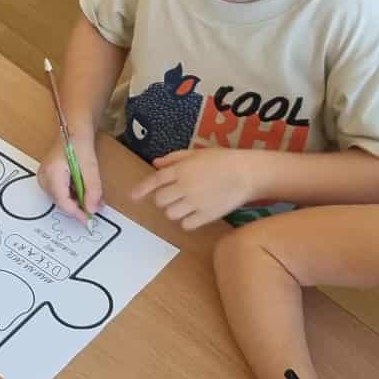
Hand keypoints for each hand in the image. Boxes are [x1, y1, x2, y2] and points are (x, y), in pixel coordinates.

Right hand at [39, 134, 104, 223]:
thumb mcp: (90, 166)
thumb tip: (93, 209)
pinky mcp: (49, 176)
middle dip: (79, 206)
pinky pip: (61, 191)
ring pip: (62, 198)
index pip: (63, 202)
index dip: (77, 213)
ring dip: (77, 200)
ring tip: (93, 197)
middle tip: (95, 207)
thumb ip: (92, 189)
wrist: (73, 127)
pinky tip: (84, 190)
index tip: (89, 220)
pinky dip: (74, 193)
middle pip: (61, 202)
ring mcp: (45, 176)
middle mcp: (44, 177)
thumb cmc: (79, 140)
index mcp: (52, 174)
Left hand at [129, 147, 254, 229]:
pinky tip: (194, 213)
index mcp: (181, 170)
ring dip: (174, 210)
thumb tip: (155, 164)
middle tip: (174, 196)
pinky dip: (187, 221)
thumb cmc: (222, 160)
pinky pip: (186, 224)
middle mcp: (185, 186)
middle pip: (160, 201)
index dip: (141, 190)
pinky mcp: (206, 215)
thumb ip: (174, 158)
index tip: (133, 197)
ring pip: (171, 214)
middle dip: (163, 199)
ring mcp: (195, 202)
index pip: (154, 181)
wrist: (246, 173)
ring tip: (185, 205)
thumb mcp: (196, 153)